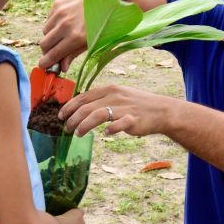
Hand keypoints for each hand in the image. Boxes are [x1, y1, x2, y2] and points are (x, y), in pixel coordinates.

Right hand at [38, 0, 122, 71]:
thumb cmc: (101, 20)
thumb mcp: (92, 40)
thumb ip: (74, 53)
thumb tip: (62, 67)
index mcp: (76, 37)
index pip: (53, 54)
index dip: (46, 62)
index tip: (43, 66)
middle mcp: (66, 24)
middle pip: (44, 44)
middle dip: (47, 50)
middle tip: (53, 51)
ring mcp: (60, 12)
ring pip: (45, 32)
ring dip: (51, 36)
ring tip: (63, 33)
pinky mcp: (58, 2)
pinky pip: (49, 19)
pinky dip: (54, 23)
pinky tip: (65, 20)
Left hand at [59, 85, 173, 137]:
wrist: (161, 110)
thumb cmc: (137, 105)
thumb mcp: (118, 96)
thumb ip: (101, 100)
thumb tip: (81, 108)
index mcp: (109, 89)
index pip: (84, 97)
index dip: (70, 106)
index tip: (61, 115)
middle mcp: (114, 96)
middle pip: (87, 107)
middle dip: (73, 118)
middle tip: (66, 128)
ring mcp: (123, 108)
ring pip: (97, 115)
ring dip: (84, 125)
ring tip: (77, 133)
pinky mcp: (132, 119)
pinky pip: (118, 125)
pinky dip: (110, 130)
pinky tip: (105, 134)